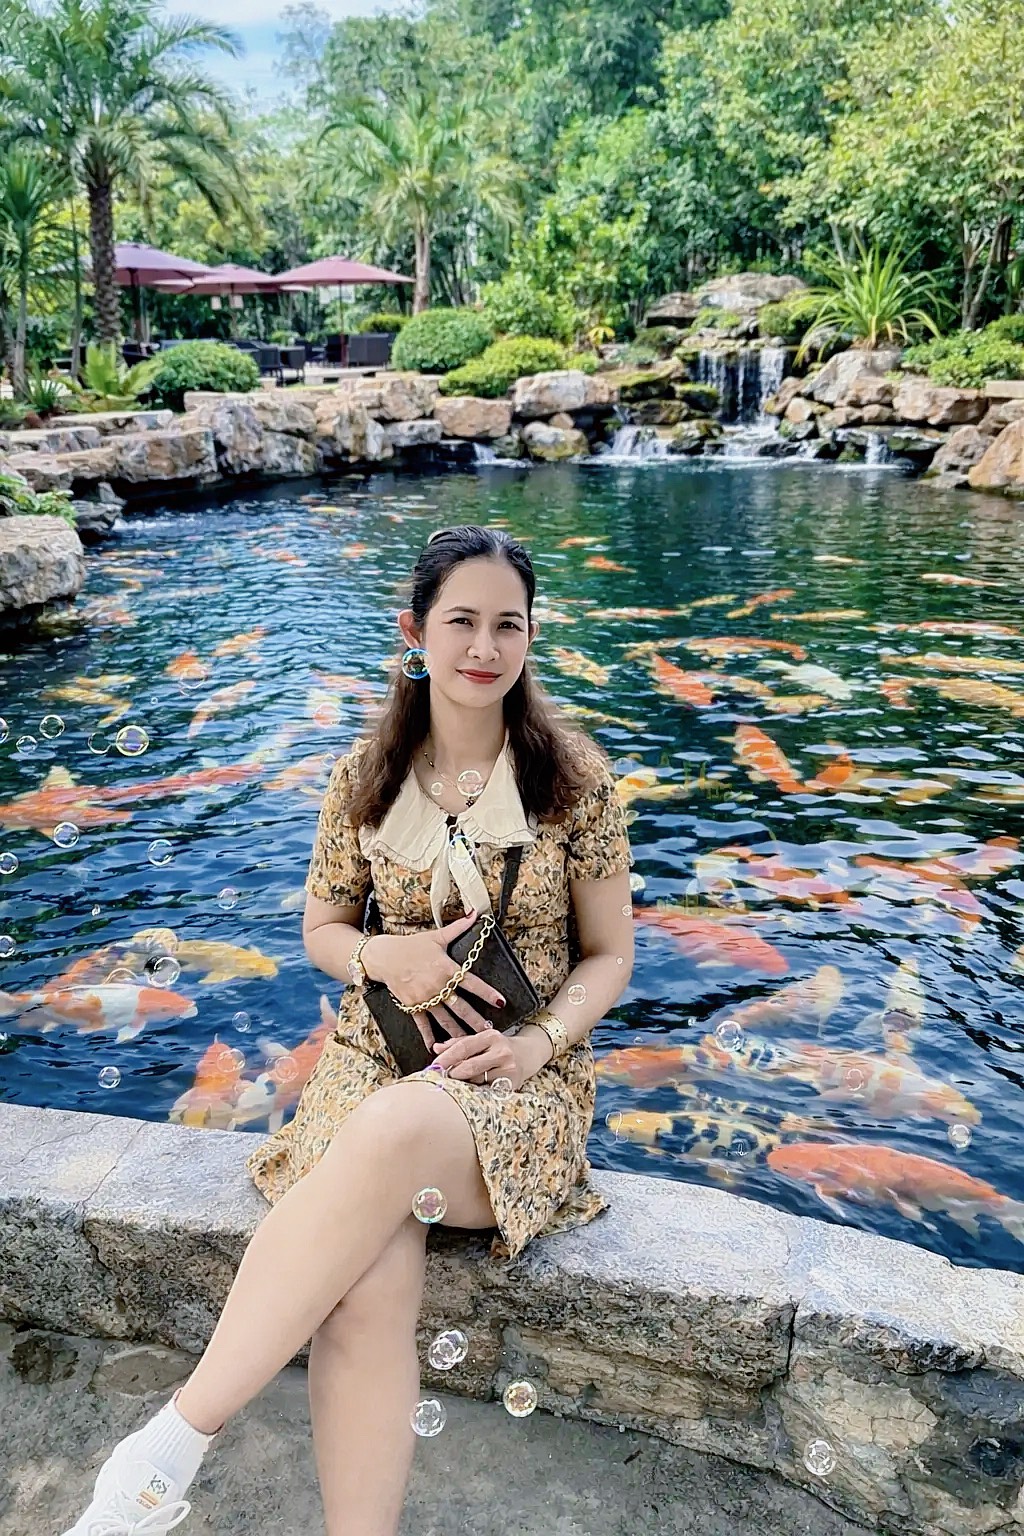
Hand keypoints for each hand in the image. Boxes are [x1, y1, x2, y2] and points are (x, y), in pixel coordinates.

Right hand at [363, 910, 506, 1052]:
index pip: (472, 983)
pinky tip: (437, 1048)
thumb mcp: (436, 936)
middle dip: (476, 1021)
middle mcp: (437, 985)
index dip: (487, 993)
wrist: (385, 956)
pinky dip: (430, 1036)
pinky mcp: (412, 1006)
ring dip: (459, 1032)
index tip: (500, 1002)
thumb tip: (476, 913)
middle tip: (490, 1031)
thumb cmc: (412, 945)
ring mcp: (424, 998)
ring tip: (472, 1042)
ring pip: (445, 1019)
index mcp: (446, 968)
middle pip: (461, 1007)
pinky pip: (423, 1024)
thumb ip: (459, 927)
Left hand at [430, 1026, 520, 1086]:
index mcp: (490, 1036)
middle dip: (453, 1074)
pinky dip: (477, 1091)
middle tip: (442, 1079)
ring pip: (477, 1080)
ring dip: (464, 1083)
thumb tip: (436, 1048)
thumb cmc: (500, 1047)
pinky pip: (487, 1090)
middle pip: (469, 1066)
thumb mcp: (482, 1040)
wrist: (530, 1053)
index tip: (433, 1066)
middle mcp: (501, 1051)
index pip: (464, 1047)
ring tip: (460, 1083)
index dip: (446, 1058)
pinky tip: (474, 1090)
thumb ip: (459, 1043)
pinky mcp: (512, 1084)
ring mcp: (508, 1069)